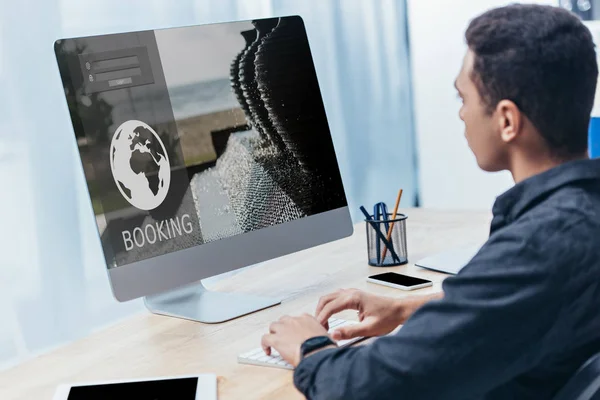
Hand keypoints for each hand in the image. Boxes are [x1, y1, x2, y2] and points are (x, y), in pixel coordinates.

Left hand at [261, 314, 332, 366]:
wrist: (317, 352)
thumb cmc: (324, 347)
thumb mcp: (327, 336)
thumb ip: (322, 335)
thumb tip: (326, 340)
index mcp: (307, 318)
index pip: (299, 318)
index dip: (296, 326)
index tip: (297, 333)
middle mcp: (294, 320)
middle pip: (284, 320)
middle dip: (284, 328)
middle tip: (285, 337)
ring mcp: (284, 329)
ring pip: (273, 326)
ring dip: (273, 333)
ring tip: (275, 341)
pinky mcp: (276, 339)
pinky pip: (265, 338)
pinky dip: (265, 344)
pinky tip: (267, 351)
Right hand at [315, 289, 440, 339]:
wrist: (399, 310)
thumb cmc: (388, 317)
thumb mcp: (369, 328)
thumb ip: (350, 332)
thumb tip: (334, 335)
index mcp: (353, 298)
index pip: (330, 307)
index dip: (322, 319)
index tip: (319, 330)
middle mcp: (351, 292)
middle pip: (326, 299)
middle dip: (319, 313)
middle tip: (319, 328)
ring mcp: (352, 292)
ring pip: (329, 297)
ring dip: (323, 309)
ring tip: (323, 324)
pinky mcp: (354, 296)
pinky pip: (335, 298)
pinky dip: (329, 306)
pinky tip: (330, 316)